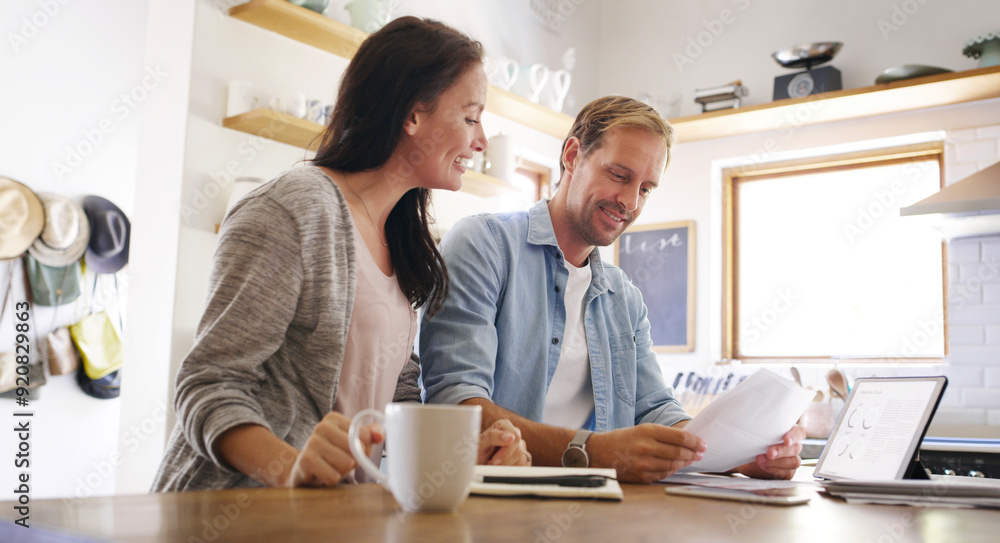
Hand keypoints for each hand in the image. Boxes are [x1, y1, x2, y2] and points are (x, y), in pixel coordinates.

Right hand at [286, 412, 382, 486]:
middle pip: (356, 450)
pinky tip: (324, 474)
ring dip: (343, 471)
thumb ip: (370, 434)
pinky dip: (332, 480)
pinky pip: (333, 477)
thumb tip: (379, 436)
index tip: (354, 451)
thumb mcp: (353, 442)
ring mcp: (311, 442)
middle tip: (343, 461)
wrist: (303, 469)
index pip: (365, 435)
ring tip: (333, 467)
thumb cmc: (333, 454)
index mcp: (334, 418)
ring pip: (346, 464)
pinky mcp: (305, 461)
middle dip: (354, 461)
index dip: (365, 448)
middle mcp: (321, 427)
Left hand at [478, 419, 530, 465]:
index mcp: (504, 425)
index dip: (506, 452)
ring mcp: (520, 446)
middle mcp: (514, 433)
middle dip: (504, 461)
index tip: (494, 460)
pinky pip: (525, 467)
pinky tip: (503, 469)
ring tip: (494, 465)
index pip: (515, 438)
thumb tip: (511, 437)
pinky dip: (513, 471)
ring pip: (522, 460)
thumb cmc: (475, 451)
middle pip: (519, 451)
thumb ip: (493, 437)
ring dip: (507, 467)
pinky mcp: (523, 457)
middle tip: (492, 463)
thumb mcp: (480, 443)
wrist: (475, 462)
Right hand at [588, 424, 705, 482]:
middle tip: (700, 454)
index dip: (695, 442)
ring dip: (685, 463)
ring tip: (690, 460)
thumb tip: (686, 441)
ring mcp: (644, 463)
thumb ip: (662, 435)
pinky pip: (663, 474)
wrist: (599, 453)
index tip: (703, 444)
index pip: (680, 437)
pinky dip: (673, 470)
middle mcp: (647, 447)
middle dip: (693, 453)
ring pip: (673, 464)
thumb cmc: (621, 439)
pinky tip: (676, 466)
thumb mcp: (641, 429)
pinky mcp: (641, 476)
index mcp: (648, 431)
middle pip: (679, 452)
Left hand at [733, 424, 805, 479]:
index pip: (799, 432)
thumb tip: (749, 417)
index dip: (794, 435)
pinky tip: (763, 466)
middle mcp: (792, 446)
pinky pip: (787, 473)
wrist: (743, 458)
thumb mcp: (752, 432)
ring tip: (760, 460)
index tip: (786, 440)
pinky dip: (774, 470)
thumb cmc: (750, 441)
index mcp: (788, 432)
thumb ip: (757, 426)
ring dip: (777, 462)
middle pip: (796, 448)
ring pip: (794, 462)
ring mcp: (791, 460)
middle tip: (769, 453)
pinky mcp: (787, 472)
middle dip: (782, 451)